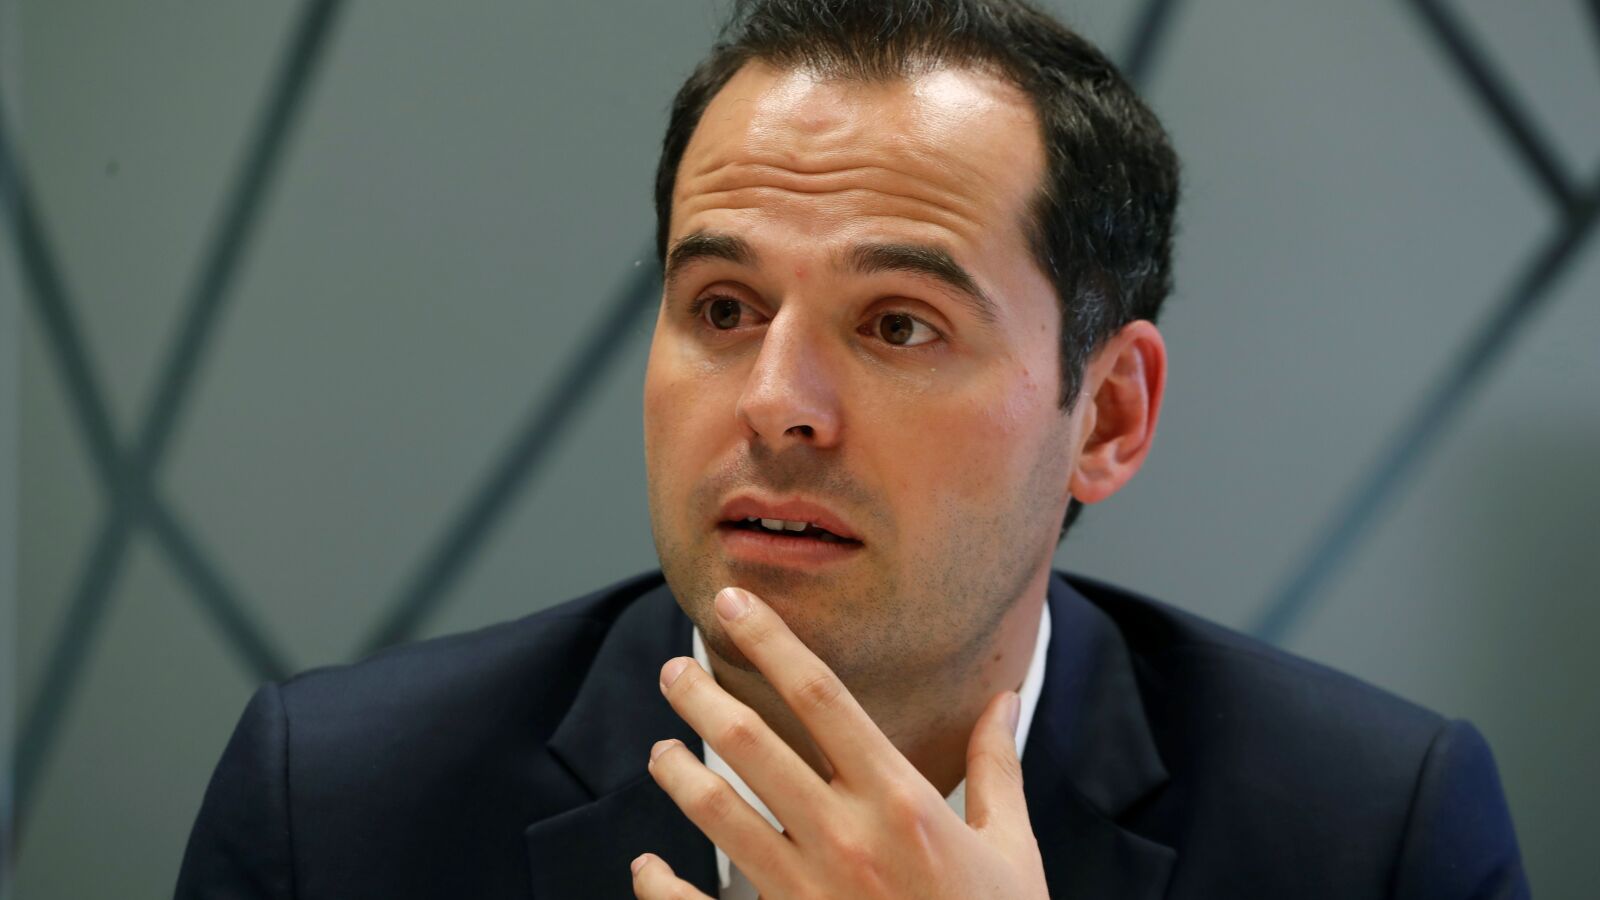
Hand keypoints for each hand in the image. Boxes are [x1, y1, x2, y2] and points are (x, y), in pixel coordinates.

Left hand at [631, 586, 1048, 898]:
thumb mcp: (1012, 849)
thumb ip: (996, 767)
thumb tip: (1005, 698)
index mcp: (901, 802)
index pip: (821, 697)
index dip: (771, 641)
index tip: (734, 602)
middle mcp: (845, 839)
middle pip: (751, 745)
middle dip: (701, 697)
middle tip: (673, 671)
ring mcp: (807, 895)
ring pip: (717, 815)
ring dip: (678, 775)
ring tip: (661, 752)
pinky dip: (662, 888)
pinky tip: (647, 866)